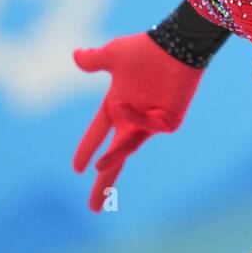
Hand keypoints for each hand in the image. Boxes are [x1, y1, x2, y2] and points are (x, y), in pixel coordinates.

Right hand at [71, 32, 205, 211]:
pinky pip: (147, 129)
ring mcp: (150, 121)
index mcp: (116, 106)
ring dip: (113, 161)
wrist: (176, 44)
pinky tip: (123, 106)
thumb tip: (76, 55)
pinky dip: (134, 121)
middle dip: (104, 183)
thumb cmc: (146, 49)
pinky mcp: (168, 122)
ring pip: (128, 149)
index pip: (97, 134)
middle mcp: (131, 118)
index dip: (86, 149)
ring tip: (97, 168)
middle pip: (114, 157)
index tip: (76, 168)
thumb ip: (95, 61)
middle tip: (93, 208)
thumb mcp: (113, 55)